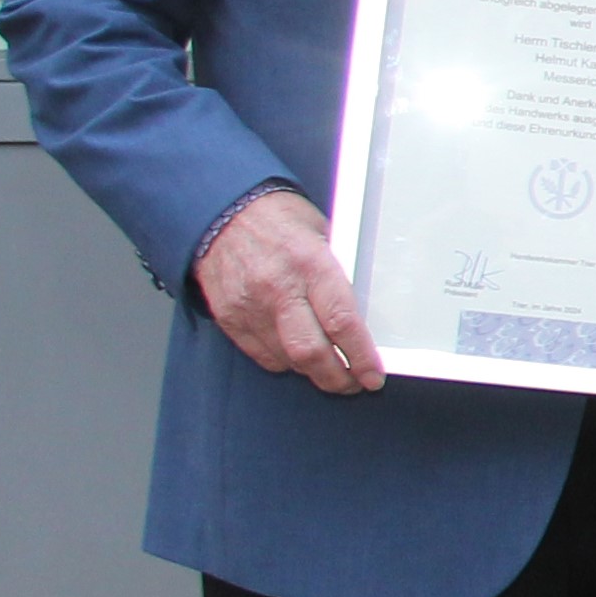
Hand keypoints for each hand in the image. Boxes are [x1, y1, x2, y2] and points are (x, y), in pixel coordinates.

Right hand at [195, 188, 382, 394]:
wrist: (221, 212)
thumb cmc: (280, 220)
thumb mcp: (323, 234)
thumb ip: (340, 274)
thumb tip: (365, 312)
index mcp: (310, 265)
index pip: (342, 323)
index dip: (361, 357)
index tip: (373, 376)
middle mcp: (278, 289)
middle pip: (311, 353)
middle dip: (338, 379)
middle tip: (353, 384)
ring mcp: (250, 306)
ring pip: (286, 360)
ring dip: (312, 373)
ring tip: (330, 372)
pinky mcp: (229, 317)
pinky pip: (260, 355)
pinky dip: (284, 363)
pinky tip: (297, 358)